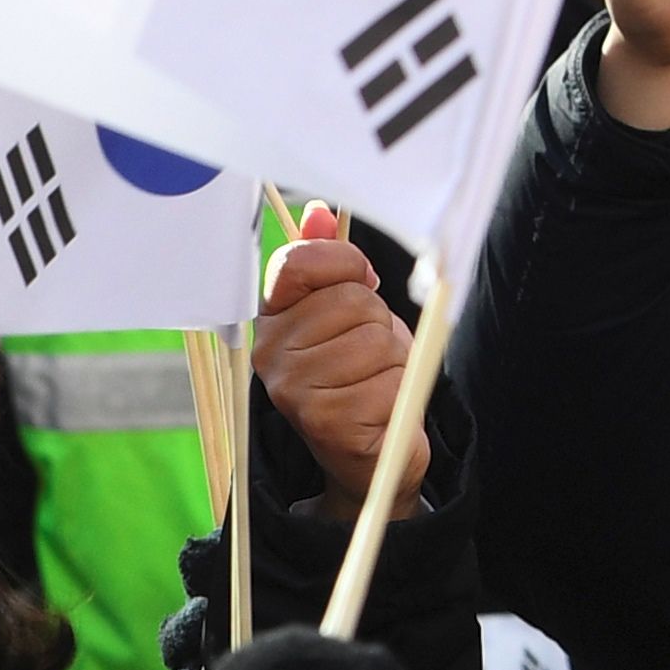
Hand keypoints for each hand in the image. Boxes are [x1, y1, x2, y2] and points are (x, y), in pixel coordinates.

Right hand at [256, 204, 422, 525]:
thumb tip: (318, 213)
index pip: (300, 262)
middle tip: (369, 354)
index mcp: (272, 321)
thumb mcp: (347, 314)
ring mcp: (293, 390)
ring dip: (394, 360)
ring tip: (376, 382)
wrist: (367, 456)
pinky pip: (387, 381)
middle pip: (351, 300)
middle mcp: (270, 355)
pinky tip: (381, 410)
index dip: (345, 265)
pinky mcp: (325, 422)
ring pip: (375, 339)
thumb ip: (331, 265)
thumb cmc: (360, 377)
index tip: (360, 284)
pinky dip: (399, 394)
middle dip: (378, 322)